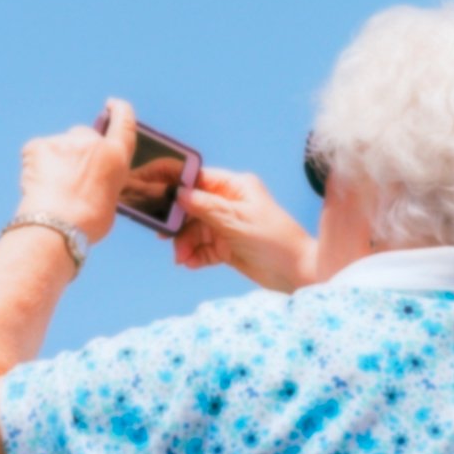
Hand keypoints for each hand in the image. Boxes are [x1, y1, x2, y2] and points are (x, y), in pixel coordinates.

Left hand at [16, 97, 139, 243]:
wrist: (55, 227)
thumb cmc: (87, 222)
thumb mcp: (111, 199)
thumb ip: (105, 178)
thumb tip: (93, 177)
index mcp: (116, 157)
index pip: (124, 121)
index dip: (119, 109)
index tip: (112, 103)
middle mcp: (92, 142)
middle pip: (85, 135)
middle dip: (78, 151)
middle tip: (71, 177)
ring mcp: (64, 141)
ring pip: (59, 146)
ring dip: (57, 161)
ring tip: (53, 190)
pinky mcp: (38, 145)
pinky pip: (37, 151)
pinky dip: (36, 165)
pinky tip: (37, 185)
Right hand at [172, 167, 319, 291]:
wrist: (295, 273)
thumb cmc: (273, 240)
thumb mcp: (236, 221)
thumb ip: (206, 207)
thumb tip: (179, 193)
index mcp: (237, 187)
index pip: (200, 179)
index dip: (178, 187)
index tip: (158, 197)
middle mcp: (231, 204)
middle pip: (193, 208)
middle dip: (180, 224)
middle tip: (165, 238)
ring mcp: (228, 226)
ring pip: (195, 231)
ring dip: (185, 244)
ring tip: (182, 259)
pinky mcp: (227, 247)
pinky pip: (203, 248)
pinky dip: (195, 255)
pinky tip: (191, 263)